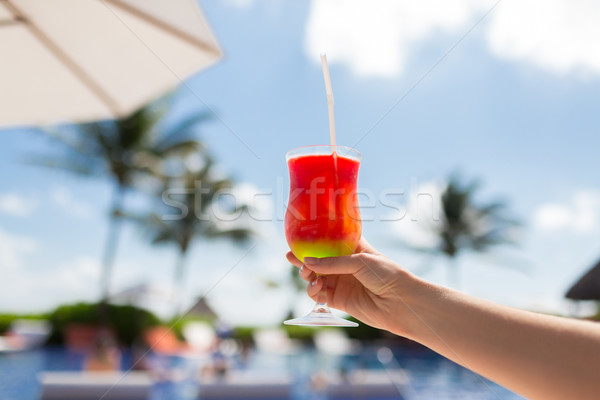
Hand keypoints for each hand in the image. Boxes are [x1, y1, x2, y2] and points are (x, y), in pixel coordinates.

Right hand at [286, 237, 417, 335]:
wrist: (402, 303)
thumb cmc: (387, 274)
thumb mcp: (360, 261)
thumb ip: (332, 263)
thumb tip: (307, 262)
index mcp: (352, 248)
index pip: (329, 241)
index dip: (314, 240)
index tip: (297, 237)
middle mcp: (344, 265)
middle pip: (318, 260)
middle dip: (304, 259)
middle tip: (292, 257)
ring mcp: (341, 283)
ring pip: (315, 277)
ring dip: (307, 276)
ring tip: (308, 275)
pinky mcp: (339, 301)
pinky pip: (319, 295)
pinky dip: (313, 291)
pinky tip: (316, 288)